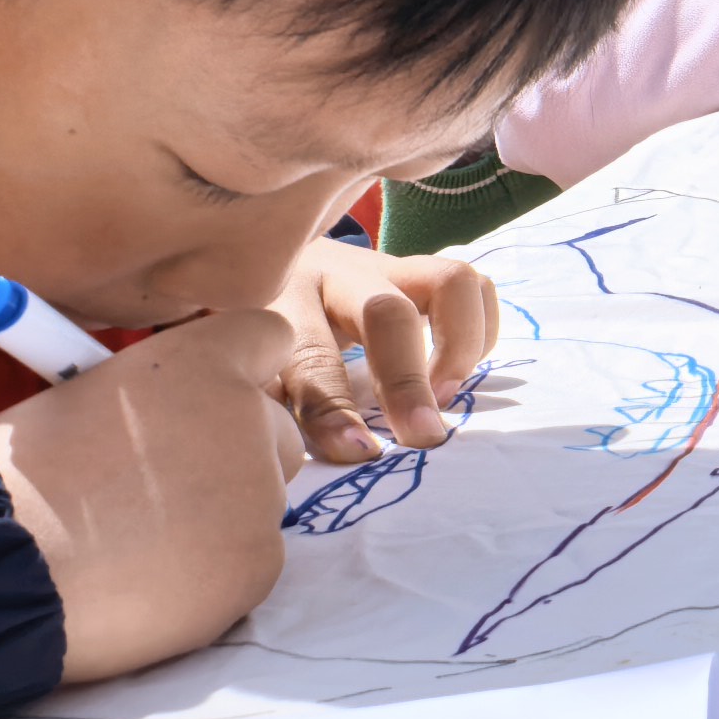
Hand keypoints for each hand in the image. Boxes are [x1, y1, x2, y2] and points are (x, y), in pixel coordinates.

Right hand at [0, 311, 307, 683]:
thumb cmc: (16, 475)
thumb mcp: (78, 395)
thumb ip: (146, 398)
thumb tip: (166, 413)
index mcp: (203, 360)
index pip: (265, 339)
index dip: (232, 372)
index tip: (201, 399)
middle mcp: (249, 419)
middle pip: (274, 429)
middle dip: (233, 453)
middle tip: (157, 486)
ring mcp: (261, 495)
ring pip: (259, 501)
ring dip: (217, 517)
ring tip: (133, 542)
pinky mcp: (259, 563)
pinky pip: (246, 562)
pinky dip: (209, 573)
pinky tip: (144, 582)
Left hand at [272, 240, 496, 457]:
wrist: (258, 263)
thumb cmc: (250, 337)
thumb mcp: (239, 368)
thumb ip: (259, 403)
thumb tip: (288, 454)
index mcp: (280, 302)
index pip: (310, 356)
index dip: (336, 411)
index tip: (362, 453)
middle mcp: (339, 275)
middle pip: (386, 311)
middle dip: (408, 379)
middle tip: (423, 436)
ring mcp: (389, 266)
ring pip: (450, 281)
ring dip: (460, 344)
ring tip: (445, 396)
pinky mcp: (422, 272)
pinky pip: (475, 288)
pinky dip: (479, 333)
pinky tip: (454, 375)